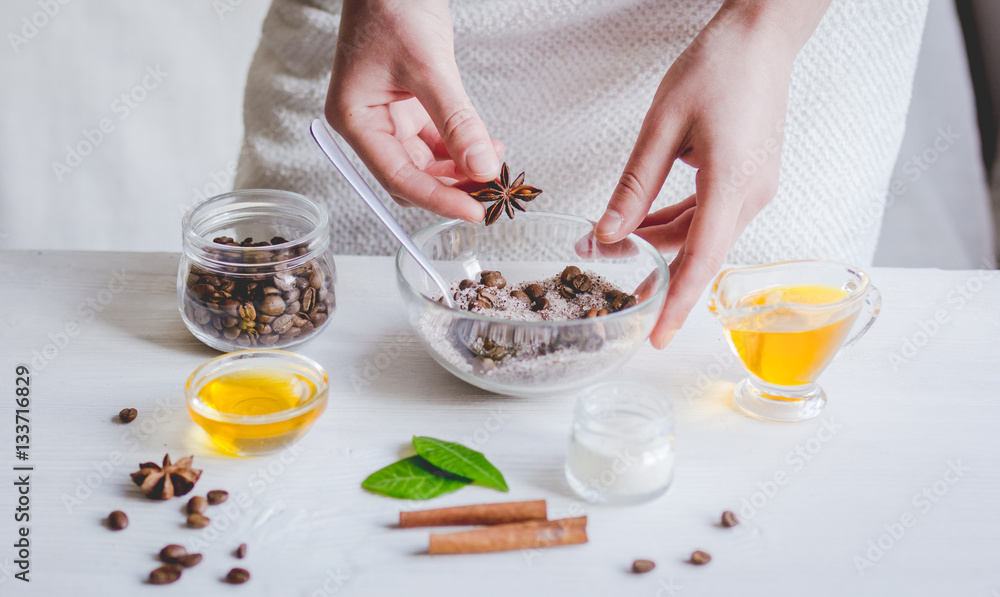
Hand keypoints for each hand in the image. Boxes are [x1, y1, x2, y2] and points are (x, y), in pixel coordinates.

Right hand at [324, 0, 502, 221]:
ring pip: (428, 163)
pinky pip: (438, 141)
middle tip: (491, 192)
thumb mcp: (428, 67)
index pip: (398, 177)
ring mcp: (390, 117)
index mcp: (355, 120)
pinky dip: (462, 147)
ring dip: (461, 168)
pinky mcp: (410, 107)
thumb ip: (456, 122)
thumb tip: (481, 168)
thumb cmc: (391, 6)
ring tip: (494, 163)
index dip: (438, 199)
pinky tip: (486, 146)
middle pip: (413, 176)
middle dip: (453, 186)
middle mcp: (369, 125)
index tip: (473, 211)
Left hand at [595, 1, 829, 347]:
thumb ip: (635, 185)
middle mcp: (750, 196)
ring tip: (616, 244)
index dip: (677, 305)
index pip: (701, 261)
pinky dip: (677, 222)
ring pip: (700, 234)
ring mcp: (754, 189)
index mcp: (732, 185)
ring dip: (660, 243)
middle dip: (654, 270)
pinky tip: (645, 221)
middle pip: (696, 251)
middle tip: (610, 281)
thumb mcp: (662, 126)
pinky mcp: (748, 179)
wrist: (763, 37)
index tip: (657, 338)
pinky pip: (709, 215)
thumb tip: (610, 232)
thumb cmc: (719, 68)